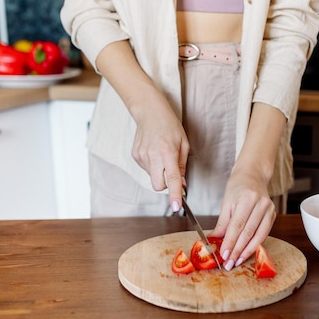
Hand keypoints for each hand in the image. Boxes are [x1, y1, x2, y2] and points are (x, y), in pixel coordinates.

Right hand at [95, 40, 188, 210]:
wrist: (149, 111)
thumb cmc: (170, 125)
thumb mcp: (183, 144)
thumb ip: (182, 166)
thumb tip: (182, 184)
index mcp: (167, 152)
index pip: (172, 179)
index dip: (175, 194)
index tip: (176, 207)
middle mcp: (152, 156)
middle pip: (158, 185)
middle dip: (166, 185)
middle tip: (171, 172)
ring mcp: (141, 156)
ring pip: (152, 177)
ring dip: (159, 171)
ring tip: (162, 154)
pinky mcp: (135, 155)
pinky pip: (146, 169)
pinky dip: (152, 165)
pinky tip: (154, 151)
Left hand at [209, 169, 276, 270]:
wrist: (253, 175)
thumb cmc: (237, 186)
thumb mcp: (226, 202)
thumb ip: (222, 224)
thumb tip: (213, 241)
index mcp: (247, 199)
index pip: (237, 225)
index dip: (230, 242)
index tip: (224, 255)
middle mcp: (261, 204)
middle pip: (248, 233)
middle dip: (237, 250)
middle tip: (229, 263)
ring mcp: (269, 210)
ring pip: (258, 236)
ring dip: (247, 251)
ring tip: (237, 261)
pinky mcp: (273, 215)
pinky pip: (264, 234)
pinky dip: (255, 245)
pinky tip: (247, 253)